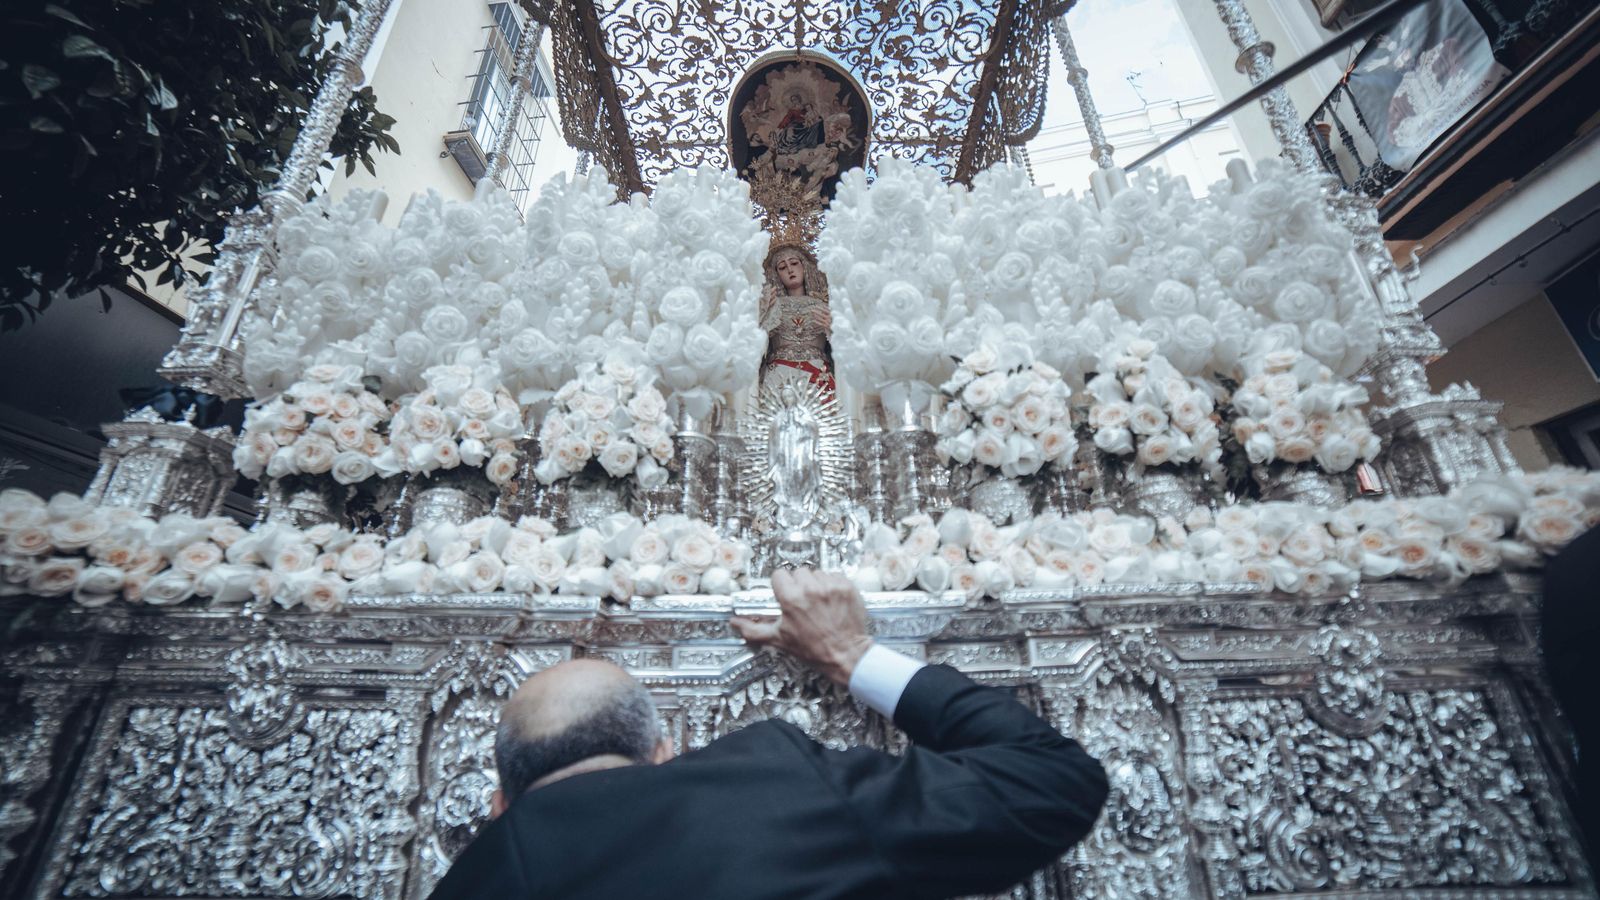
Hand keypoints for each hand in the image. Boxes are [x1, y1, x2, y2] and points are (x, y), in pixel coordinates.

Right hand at [730, 568, 872, 686]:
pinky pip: (834, 575)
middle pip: (798, 572)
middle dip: (798, 584)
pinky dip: (832, 585)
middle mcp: (811, 589)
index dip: (781, 585)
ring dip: (816, 584)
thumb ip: (753, 630)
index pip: (779, 575)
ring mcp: (830, 586)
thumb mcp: (780, 640)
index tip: (785, 594)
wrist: (846, 655)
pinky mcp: (846, 587)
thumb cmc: (814, 649)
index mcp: (791, 599)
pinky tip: (832, 600)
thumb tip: (735, 623)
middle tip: (803, 602)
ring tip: (818, 602)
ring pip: (817, 573)